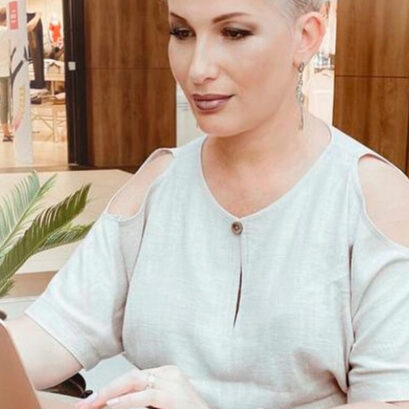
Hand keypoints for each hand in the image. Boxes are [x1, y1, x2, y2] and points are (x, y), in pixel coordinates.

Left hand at [74, 365, 210, 408]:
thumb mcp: (163, 404)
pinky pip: (145, 396)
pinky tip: (110, 405)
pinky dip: (125, 401)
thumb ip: (145, 399)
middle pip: (130, 377)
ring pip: (134, 382)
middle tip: (85, 404)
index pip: (132, 377)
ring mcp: (173, 382)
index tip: (92, 401)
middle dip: (105, 390)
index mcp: (166, 373)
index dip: (110, 388)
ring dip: (109, 394)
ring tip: (92, 404)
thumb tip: (117, 402)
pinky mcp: (173, 396)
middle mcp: (169, 372)